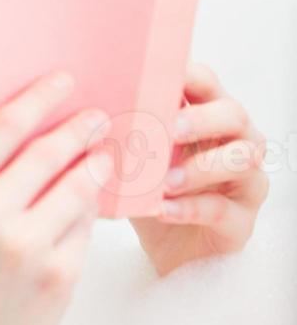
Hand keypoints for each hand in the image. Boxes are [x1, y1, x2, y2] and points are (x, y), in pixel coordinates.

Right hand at [0, 69, 111, 324]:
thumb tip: (6, 123)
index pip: (2, 128)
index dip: (38, 98)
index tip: (62, 81)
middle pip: (47, 152)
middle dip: (78, 128)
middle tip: (96, 117)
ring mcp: (25, 247)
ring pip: (76, 188)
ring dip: (96, 165)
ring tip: (105, 155)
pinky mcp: (58, 276)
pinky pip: (84, 229)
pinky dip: (91, 212)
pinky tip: (94, 203)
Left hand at [128, 61, 268, 275]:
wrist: (167, 247)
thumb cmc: (150, 187)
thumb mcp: (132, 154)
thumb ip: (121, 129)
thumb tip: (79, 108)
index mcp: (205, 115)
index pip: (206, 82)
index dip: (187, 76)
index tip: (157, 79)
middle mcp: (234, 140)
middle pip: (233, 115)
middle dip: (200, 119)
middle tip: (169, 129)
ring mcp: (245, 179)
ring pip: (242, 159)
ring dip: (200, 167)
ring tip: (164, 180)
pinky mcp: (241, 219)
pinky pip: (222, 208)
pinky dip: (188, 208)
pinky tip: (160, 210)